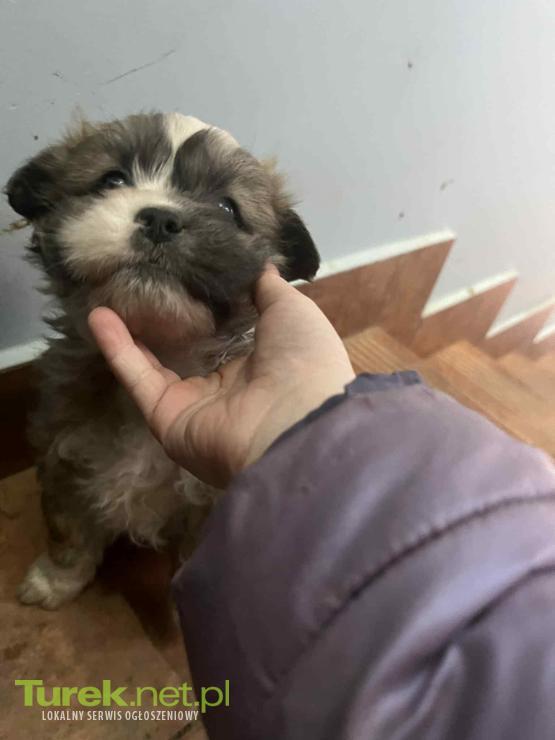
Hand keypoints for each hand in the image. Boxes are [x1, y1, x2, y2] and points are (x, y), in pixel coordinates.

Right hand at [88, 266, 354, 487]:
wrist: (296, 421)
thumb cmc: (303, 360)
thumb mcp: (293, 311)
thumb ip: (268, 288)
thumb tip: (257, 263)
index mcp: (260, 363)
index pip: (224, 333)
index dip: (205, 304)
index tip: (183, 271)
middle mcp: (226, 386)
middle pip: (186, 349)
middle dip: (164, 319)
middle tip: (140, 280)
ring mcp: (194, 404)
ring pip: (155, 363)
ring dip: (131, 332)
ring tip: (109, 294)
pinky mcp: (167, 417)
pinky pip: (139, 378)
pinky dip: (118, 349)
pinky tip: (98, 316)